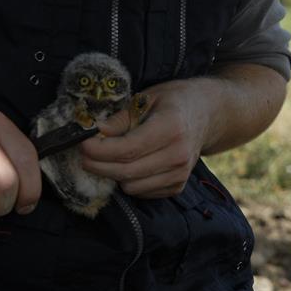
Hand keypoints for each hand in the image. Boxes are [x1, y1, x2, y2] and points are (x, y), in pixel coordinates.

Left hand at [81, 79, 213, 197]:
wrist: (208, 114)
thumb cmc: (174, 101)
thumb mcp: (147, 98)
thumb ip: (121, 118)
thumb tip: (95, 132)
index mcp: (171, 127)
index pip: (128, 149)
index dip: (100, 150)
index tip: (82, 144)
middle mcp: (179, 154)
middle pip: (126, 171)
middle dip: (98, 165)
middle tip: (85, 154)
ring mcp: (180, 173)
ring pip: (132, 186)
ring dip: (114, 174)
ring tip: (112, 156)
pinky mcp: (178, 186)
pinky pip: (142, 192)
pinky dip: (130, 181)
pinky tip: (132, 164)